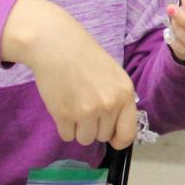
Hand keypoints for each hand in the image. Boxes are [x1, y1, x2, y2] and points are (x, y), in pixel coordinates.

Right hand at [0, 0, 138, 147]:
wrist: (56, 45)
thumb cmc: (85, 58)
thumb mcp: (114, 76)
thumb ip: (119, 102)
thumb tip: (118, 136)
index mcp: (125, 94)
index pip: (128, 133)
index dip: (119, 139)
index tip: (112, 138)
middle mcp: (109, 105)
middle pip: (103, 136)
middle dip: (94, 126)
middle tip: (85, 105)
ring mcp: (87, 112)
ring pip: (85, 139)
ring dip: (78, 128)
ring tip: (73, 105)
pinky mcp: (64, 115)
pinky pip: (67, 136)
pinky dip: (64, 127)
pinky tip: (63, 107)